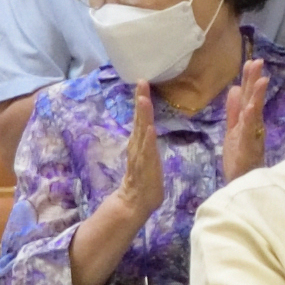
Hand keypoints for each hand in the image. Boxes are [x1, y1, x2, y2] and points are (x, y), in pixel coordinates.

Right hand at [111, 85, 164, 223]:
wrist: (135, 203)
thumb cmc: (145, 181)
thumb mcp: (148, 157)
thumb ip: (146, 143)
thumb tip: (147, 128)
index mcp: (139, 142)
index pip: (141, 117)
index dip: (142, 100)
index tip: (143, 82)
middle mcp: (137, 145)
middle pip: (139, 119)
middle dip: (140, 100)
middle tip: (141, 82)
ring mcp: (140, 155)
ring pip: (141, 131)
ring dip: (143, 115)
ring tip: (143, 99)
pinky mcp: (145, 166)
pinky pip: (146, 150)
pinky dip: (147, 138)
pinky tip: (149, 127)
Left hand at [221, 58, 270, 181]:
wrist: (242, 181)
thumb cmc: (239, 156)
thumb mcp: (234, 129)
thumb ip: (234, 110)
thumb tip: (234, 89)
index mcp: (247, 120)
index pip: (248, 97)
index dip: (249, 80)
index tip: (251, 61)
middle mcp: (252, 125)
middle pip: (253, 100)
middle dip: (254, 81)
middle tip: (257, 61)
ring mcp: (251, 135)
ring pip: (254, 112)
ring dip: (257, 96)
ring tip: (261, 79)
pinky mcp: (247, 147)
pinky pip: (249, 131)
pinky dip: (250, 119)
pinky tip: (251, 108)